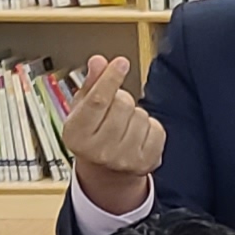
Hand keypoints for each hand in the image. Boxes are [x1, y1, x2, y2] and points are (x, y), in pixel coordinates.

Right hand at [56, 55, 161, 210]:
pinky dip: (151, 127)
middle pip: (122, 104)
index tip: (121, 63)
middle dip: (121, 99)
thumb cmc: (92, 135)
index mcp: (76, 135)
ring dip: (135, 114)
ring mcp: (124, 159)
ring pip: (141, 115)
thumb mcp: (83, 110)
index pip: (97, 101)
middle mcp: (99, 151)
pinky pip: (157, 128)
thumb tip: (98, 61)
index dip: (110, 79)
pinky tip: (138, 135)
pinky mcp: (146, 162)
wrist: (106, 172)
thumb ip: (91, 84)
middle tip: (114, 110)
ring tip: (124, 126)